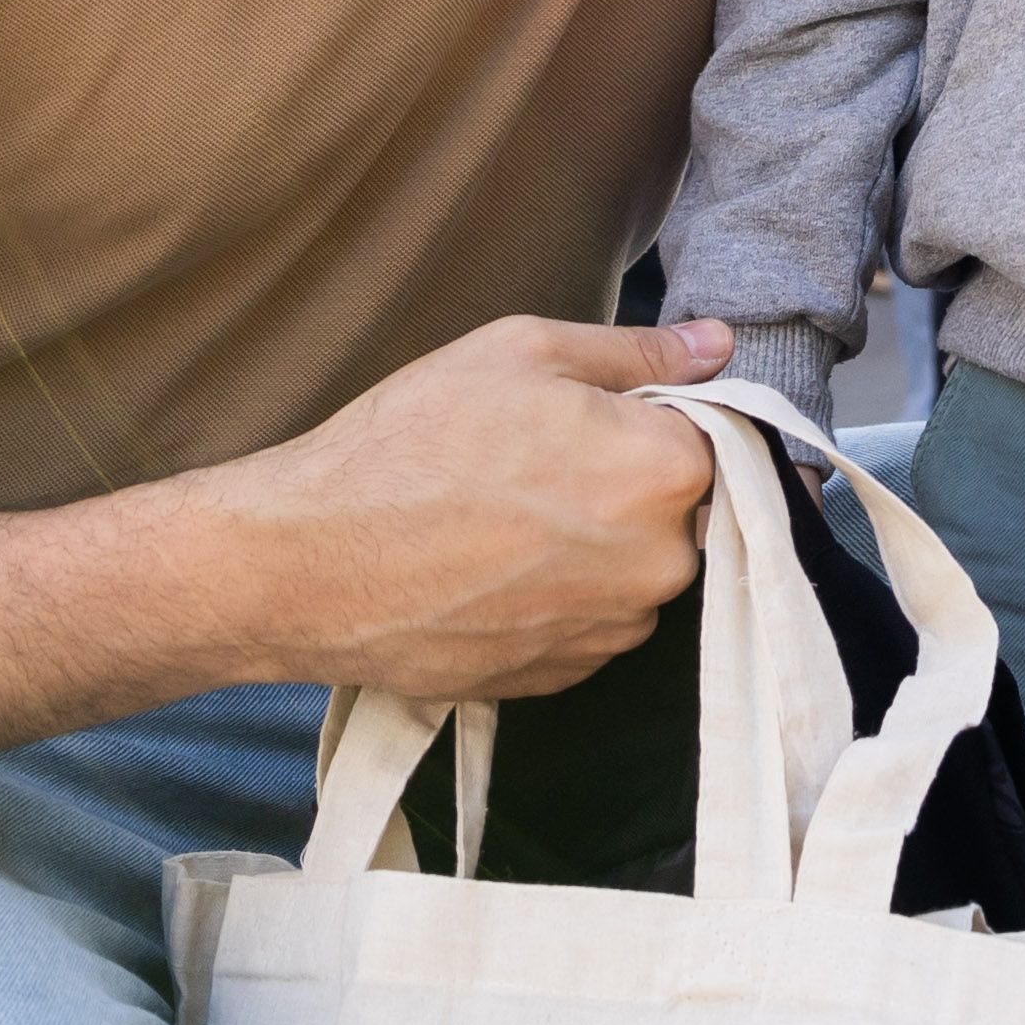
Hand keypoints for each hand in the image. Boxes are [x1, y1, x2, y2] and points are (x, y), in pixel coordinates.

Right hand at [173, 313, 730, 701]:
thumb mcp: (522, 352)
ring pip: (638, 573)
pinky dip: (560, 597)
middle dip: (631, 486)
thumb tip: (716, 346)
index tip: (607, 419)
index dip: (659, 422)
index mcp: (665, 471)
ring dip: (599, 547)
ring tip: (505, 518)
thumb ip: (638, 353)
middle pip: (684, 512)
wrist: (308, 562)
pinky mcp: (564, 679)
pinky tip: (492, 568)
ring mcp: (612, 632)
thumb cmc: (409, 444)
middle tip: (540, 465)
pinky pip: (591, 625)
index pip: (715, 438)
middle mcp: (660, 564)